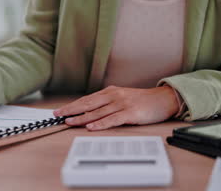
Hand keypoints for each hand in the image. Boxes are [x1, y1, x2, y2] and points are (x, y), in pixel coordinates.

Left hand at [53, 85, 179, 130]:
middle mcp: (114, 96)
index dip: (72, 105)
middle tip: (57, 115)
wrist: (163, 99)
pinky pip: (112, 119)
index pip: (87, 99)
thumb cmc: (143, 101)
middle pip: (88, 104)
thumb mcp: (122, 98)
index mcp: (111, 92)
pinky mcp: (130, 113)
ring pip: (98, 112)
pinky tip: (91, 127)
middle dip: (71, 110)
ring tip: (69, 122)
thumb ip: (108, 103)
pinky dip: (100, 124)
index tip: (60, 111)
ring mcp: (122, 104)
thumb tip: (91, 112)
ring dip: (82, 118)